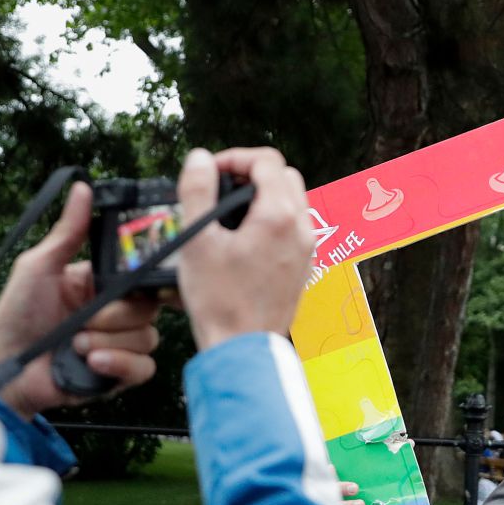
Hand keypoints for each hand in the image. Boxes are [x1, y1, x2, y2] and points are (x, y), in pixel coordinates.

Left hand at [0, 182, 161, 417]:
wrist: (5, 368)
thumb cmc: (16, 314)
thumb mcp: (40, 265)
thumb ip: (68, 231)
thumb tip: (83, 187)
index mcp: (100, 284)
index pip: (141, 276)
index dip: (140, 280)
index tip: (124, 285)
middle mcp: (114, 313)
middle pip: (148, 308)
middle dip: (113, 317)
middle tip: (82, 321)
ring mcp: (119, 344)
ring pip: (148, 337)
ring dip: (109, 342)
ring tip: (77, 345)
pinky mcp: (118, 375)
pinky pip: (144, 367)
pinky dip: (120, 365)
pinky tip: (91, 362)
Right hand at [175, 147, 313, 350]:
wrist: (242, 347)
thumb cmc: (220, 301)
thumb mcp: (197, 240)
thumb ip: (197, 192)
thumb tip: (201, 159)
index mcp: (278, 216)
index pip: (267, 160)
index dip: (236, 157)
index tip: (212, 171)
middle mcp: (300, 228)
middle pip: (285, 176)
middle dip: (253, 172)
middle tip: (221, 186)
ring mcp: (306, 249)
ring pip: (293, 201)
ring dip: (265, 194)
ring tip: (231, 211)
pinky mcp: (303, 267)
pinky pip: (294, 227)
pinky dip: (273, 219)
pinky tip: (246, 238)